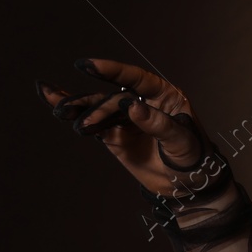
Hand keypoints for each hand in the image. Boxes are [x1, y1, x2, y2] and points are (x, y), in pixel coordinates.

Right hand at [35, 58, 226, 198]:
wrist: (188, 186)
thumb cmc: (194, 158)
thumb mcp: (182, 140)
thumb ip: (159, 123)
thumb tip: (132, 105)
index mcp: (165, 95)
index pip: (136, 78)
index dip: (113, 70)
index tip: (89, 65)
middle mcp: (143, 102)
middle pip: (112, 96)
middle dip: (90, 102)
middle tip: (70, 106)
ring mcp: (127, 118)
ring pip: (98, 108)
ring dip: (78, 108)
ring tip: (60, 111)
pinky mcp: (116, 136)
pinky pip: (94, 124)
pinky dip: (76, 116)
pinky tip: (57, 107)